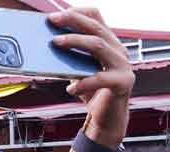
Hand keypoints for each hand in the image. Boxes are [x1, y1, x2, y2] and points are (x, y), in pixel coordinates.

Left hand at [49, 8, 134, 148]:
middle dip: (73, 22)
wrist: (106, 120)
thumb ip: (69, 57)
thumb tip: (46, 44)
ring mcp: (123, 66)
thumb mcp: (77, 70)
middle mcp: (119, 51)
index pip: (97, 18)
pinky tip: (70, 89)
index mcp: (109, 44)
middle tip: (52, 21)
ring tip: (56, 43)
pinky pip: (100, 78)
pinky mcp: (123, 83)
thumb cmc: (91, 94)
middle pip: (96, 28)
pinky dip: (82, 83)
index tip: (56, 15)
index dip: (78, 13)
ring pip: (99, 45)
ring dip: (75, 42)